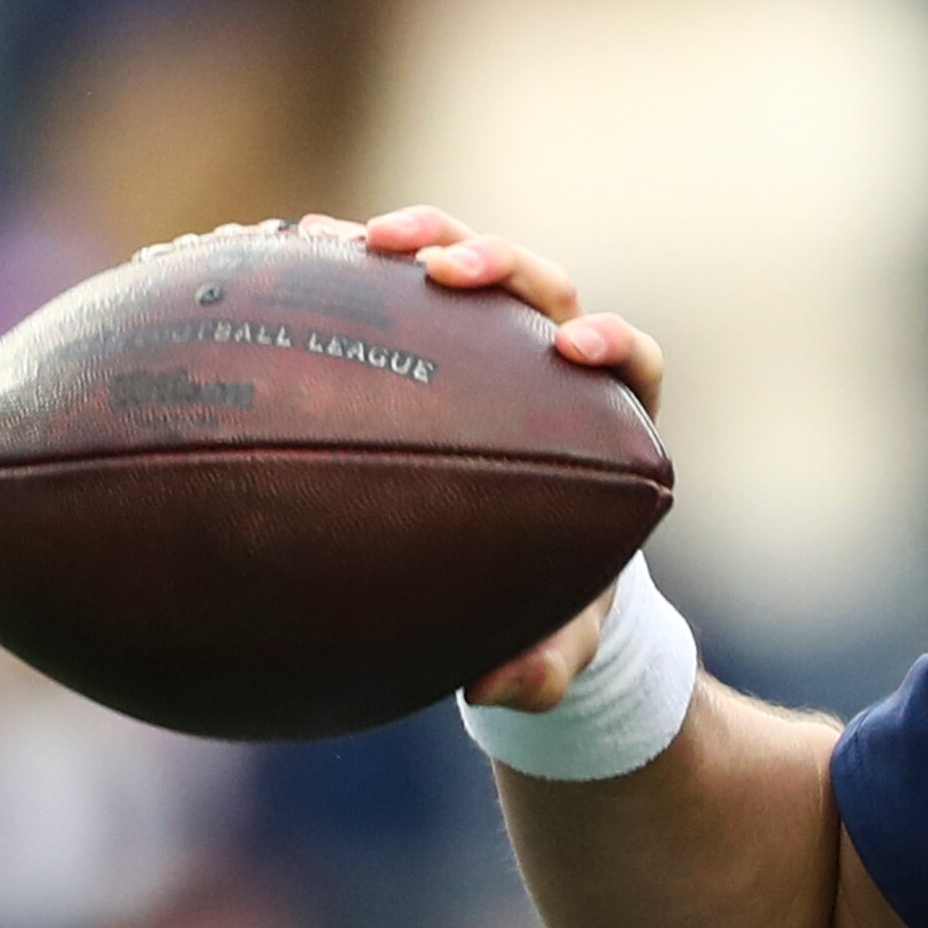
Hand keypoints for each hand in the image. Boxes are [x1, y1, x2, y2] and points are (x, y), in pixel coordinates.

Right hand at [347, 205, 667, 708]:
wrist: (508, 578)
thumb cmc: (545, 606)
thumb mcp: (553, 646)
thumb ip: (542, 666)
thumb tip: (501, 687)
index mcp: (609, 423)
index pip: (633, 359)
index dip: (612, 343)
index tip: (574, 349)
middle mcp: (553, 363)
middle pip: (545, 287)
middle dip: (501, 265)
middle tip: (447, 272)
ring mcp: (489, 339)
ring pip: (467, 263)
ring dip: (424, 241)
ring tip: (360, 242)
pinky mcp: (427, 332)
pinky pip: (394, 283)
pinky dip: (351, 264)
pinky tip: (294, 252)